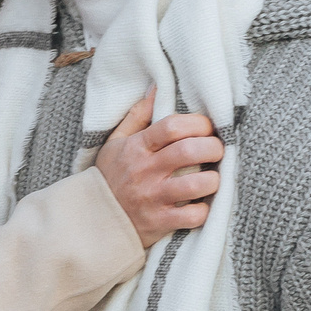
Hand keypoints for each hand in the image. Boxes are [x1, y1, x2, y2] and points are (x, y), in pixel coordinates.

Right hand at [93, 91, 221, 247]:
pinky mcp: (159, 222)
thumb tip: (157, 88)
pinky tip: (201, 204)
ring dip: (213, 180)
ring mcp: (153, 197)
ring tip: (213, 178)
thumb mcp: (116, 142)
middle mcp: (145, 170)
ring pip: (196, 184)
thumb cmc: (110, 176)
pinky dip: (203, 211)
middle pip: (189, 151)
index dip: (198, 123)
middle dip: (213, 148)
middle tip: (217, 151)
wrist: (92, 219)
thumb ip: (138, 116)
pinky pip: (192, 216)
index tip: (207, 128)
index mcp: (137, 147)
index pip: (172, 126)